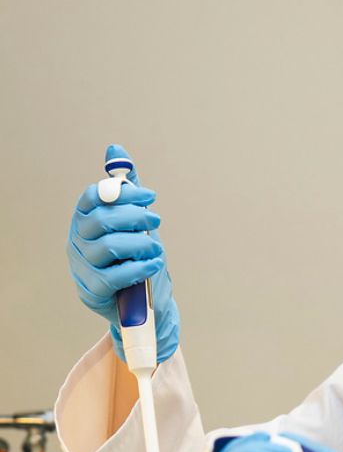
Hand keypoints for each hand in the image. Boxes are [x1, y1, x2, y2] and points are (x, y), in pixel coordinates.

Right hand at [68, 143, 179, 361]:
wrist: (141, 302)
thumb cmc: (135, 256)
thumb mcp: (134, 222)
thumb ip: (126, 190)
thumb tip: (115, 148)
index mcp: (85, 219)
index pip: (95, 197)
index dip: (122, 193)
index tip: (148, 196)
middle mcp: (78, 239)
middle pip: (103, 219)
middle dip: (135, 217)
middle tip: (156, 221)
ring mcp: (82, 265)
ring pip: (109, 246)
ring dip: (139, 244)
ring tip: (156, 249)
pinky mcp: (92, 290)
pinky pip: (115, 275)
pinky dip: (139, 267)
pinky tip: (153, 265)